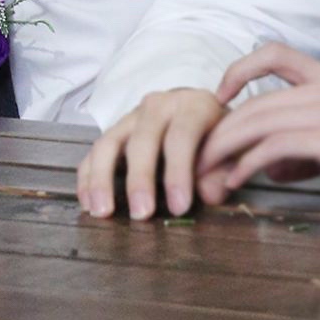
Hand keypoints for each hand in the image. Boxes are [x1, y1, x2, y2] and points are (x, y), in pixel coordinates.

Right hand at [77, 89, 226, 219]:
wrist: (200, 113)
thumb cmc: (218, 137)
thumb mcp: (231, 149)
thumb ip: (223, 171)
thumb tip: (209, 194)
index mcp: (193, 106)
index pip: (182, 136)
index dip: (179, 173)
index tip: (179, 208)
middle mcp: (158, 105)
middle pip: (142, 139)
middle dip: (140, 179)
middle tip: (141, 214)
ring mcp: (131, 118)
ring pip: (108, 143)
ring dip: (102, 178)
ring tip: (102, 212)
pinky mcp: (113, 132)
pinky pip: (93, 153)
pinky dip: (87, 178)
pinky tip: (88, 203)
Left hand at [193, 43, 319, 205]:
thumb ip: (303, 148)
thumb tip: (269, 169)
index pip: (276, 53)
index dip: (242, 67)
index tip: (221, 92)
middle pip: (256, 102)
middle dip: (220, 130)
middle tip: (196, 154)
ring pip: (258, 122)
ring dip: (224, 148)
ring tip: (204, 171)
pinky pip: (274, 148)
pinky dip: (247, 164)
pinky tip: (235, 180)